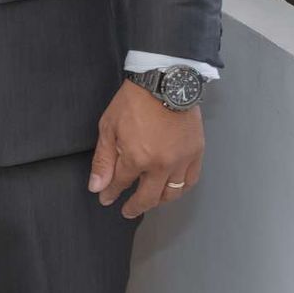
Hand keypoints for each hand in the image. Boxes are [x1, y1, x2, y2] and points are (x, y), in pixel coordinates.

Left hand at [88, 81, 204, 218]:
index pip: (121, 185)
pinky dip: (180, 189)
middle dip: (134, 207)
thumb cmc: (134, 101)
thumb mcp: (109, 127)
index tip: (105, 198)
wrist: (165, 81)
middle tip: (126, 210)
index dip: (111, 194)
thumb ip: (103, 160)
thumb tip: (97, 186)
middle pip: (148, 197)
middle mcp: (161, 165)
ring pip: (172, 194)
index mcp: (137, 158)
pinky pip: (190, 181)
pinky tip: (171, 189)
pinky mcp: (196, 153)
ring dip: (158, 201)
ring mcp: (181, 161)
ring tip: (148, 201)